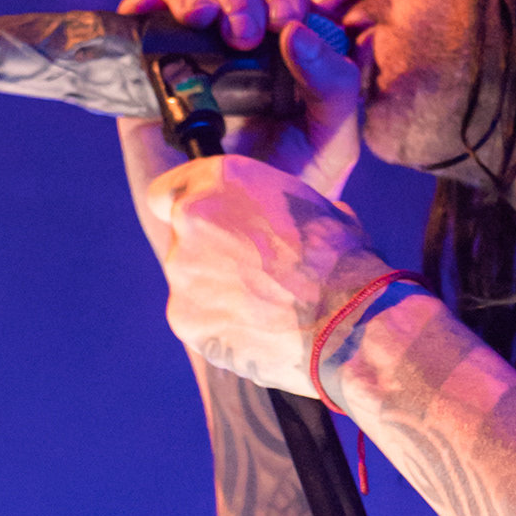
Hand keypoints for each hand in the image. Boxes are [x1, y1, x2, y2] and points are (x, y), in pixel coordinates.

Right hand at [113, 0, 359, 251]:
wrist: (236, 247)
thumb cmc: (290, 198)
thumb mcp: (334, 144)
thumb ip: (336, 89)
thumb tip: (294, 32)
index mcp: (287, 64)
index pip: (285, 8)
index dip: (284, 2)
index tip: (283, 25)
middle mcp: (239, 58)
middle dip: (240, 0)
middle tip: (241, 33)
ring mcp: (193, 69)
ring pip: (190, 3)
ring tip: (200, 19)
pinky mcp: (149, 87)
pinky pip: (141, 32)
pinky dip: (141, 8)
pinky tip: (147, 9)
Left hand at [144, 149, 385, 395]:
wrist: (346, 323)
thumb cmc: (343, 264)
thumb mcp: (320, 210)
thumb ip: (281, 211)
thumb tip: (290, 223)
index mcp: (220, 180)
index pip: (168, 191)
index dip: (185, 211)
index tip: (203, 229)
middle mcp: (191, 220)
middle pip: (182, 242)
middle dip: (211, 258)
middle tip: (254, 280)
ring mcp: (183, 273)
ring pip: (191, 284)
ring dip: (217, 295)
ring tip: (263, 313)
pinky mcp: (185, 319)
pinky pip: (197, 323)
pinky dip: (220, 330)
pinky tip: (255, 335)